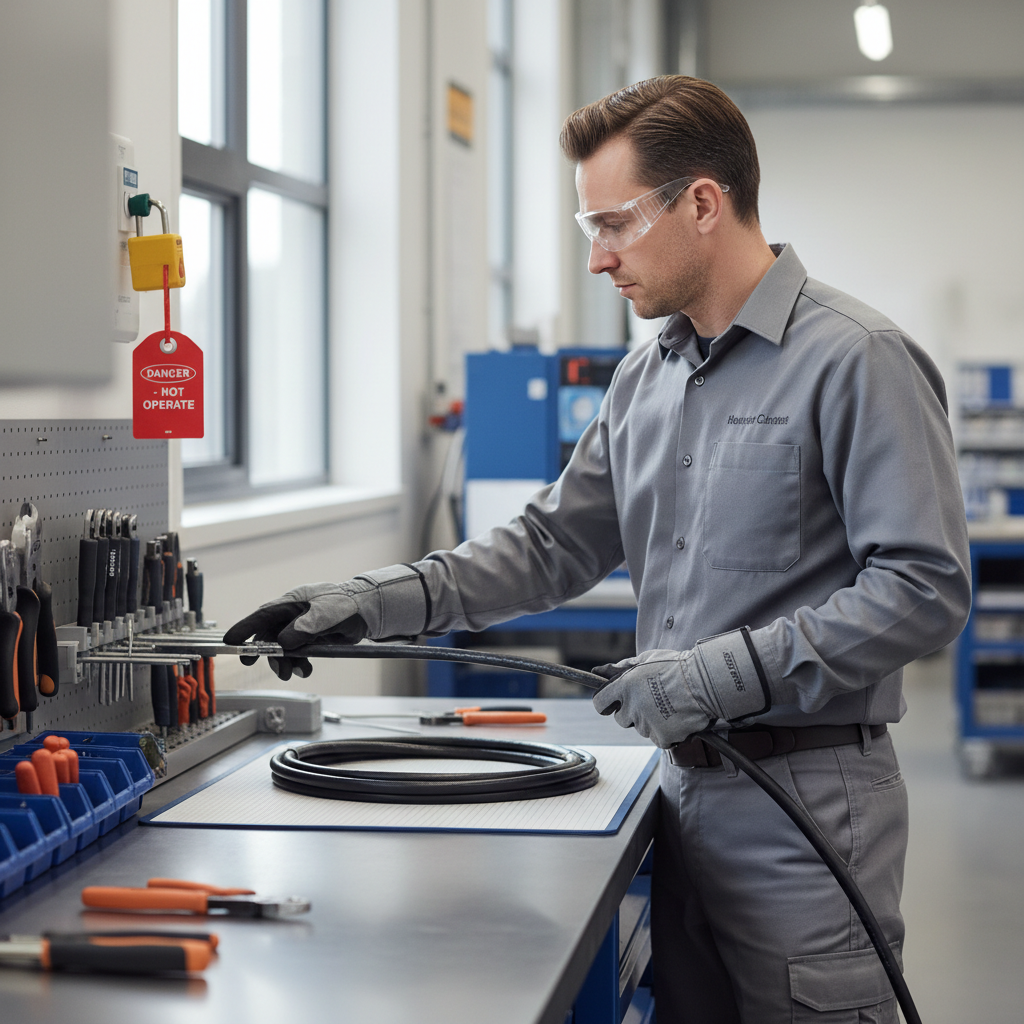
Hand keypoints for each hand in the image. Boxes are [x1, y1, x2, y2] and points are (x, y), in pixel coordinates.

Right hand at [223, 565, 428, 680]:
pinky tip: (305, 670)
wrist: (369, 611)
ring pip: (283, 648)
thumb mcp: (327, 613)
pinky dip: (299, 664)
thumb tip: (284, 642)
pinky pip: (298, 654)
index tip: (229, 642)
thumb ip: (306, 627)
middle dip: (262, 650)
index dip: (244, 628)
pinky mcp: (312, 639)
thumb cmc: (348, 604)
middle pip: (269, 635)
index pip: (263, 615)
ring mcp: (302, 628)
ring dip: (283, 662)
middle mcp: (293, 615)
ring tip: (290, 673)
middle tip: (252, 662)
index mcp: (292, 602)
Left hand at [592, 628, 772, 747]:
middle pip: (621, 719)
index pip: (600, 703)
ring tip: (668, 705)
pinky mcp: (662, 737)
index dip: (607, 703)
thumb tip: (599, 671)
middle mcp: (632, 707)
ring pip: (641, 728)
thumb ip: (621, 667)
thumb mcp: (645, 659)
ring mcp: (646, 724)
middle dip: (631, 712)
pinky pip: (657, 737)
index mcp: (624, 687)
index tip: (613, 702)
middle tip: (649, 700)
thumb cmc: (676, 667)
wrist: (705, 682)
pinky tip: (675, 716)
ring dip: (650, 720)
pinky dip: (665, 731)